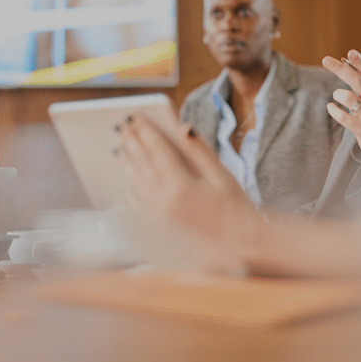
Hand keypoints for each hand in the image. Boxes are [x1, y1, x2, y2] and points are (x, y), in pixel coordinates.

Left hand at [120, 114, 261, 270]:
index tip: (134, 116)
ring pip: (136, 184)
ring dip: (127, 163)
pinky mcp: (160, 227)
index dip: (145, 131)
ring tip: (120, 147)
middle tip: (121, 125)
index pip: (157, 151)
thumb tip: (184, 127)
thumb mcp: (222, 175)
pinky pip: (138, 205)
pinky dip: (129, 191)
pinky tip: (126, 182)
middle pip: (142, 165)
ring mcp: (159, 216)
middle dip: (131, 142)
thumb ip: (199, 151)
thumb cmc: (236, 209)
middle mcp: (165, 202)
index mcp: (181, 186)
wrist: (240, 245)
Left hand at [322, 49, 360, 171]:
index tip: (350, 52)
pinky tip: (331, 108)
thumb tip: (345, 62)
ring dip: (338, 94)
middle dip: (340, 68)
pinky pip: (343, 117)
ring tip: (336, 96)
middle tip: (325, 60)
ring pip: (349, 98)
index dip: (360, 62)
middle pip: (357, 80)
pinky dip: (333, 110)